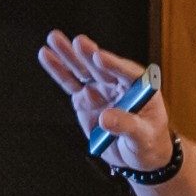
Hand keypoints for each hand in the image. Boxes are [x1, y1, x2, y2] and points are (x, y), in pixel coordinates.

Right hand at [35, 27, 173, 175]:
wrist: (136, 157)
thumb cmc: (149, 143)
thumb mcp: (143, 137)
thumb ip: (126, 125)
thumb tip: (105, 117)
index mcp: (141, 87)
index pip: (127, 73)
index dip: (113, 64)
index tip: (99, 57)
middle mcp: (119, 83)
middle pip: (101, 66)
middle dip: (88, 53)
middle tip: (78, 42)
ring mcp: (100, 90)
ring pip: (82, 70)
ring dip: (68, 55)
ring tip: (54, 38)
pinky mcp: (84, 99)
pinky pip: (70, 83)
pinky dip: (58, 70)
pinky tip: (47, 56)